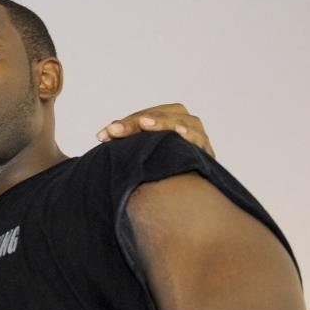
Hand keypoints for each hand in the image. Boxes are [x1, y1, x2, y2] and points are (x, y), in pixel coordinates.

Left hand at [96, 103, 214, 156]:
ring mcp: (197, 134)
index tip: (103, 135)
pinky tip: (180, 134)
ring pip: (182, 122)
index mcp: (166, 118)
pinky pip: (200, 140)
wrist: (183, 193)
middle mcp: (183, 122)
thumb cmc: (157, 166)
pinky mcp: (206, 150)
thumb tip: (103, 134)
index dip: (124, 124)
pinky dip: (191, 136)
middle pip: (161, 116)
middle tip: (116, 130)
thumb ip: (125, 140)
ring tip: (145, 123)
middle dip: (136, 122)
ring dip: (163, 123)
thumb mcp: (139, 151)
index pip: (144, 116)